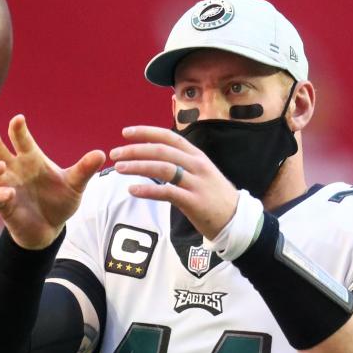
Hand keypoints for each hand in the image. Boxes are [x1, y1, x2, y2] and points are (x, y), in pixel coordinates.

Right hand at [0, 114, 105, 248]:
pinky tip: (9, 193)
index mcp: (31, 159)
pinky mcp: (5, 206)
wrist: (51, 228)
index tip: (18, 119)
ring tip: (1, 167)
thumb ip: (84, 170)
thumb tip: (101, 154)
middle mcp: (16, 170)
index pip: (21, 139)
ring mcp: (8, 187)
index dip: (17, 129)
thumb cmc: (59, 201)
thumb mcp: (74, 185)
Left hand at [109, 125, 238, 239]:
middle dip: (135, 149)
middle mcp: (197, 165)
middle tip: (115, 152)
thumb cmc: (214, 197)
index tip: (126, 132)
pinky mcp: (194, 202)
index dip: (146, 132)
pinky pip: (167, 193)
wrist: (236, 220)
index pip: (169, 137)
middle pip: (161, 151)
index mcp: (197, 155)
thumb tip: (157, 155)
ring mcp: (196, 183)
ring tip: (119, 168)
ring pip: (162, 168)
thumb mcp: (201, 172)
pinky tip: (132, 190)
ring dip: (138, 166)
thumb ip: (182, 163)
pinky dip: (148, 191)